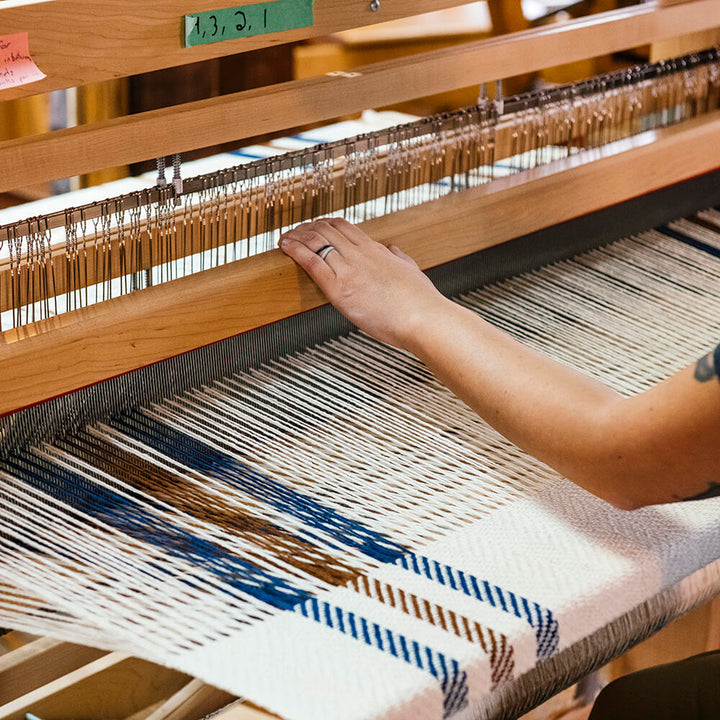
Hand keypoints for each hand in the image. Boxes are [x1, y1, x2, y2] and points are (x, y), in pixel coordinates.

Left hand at [279, 218, 449, 348]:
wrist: (423, 319)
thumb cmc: (420, 301)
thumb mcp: (411, 270)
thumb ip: (399, 258)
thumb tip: (393, 250)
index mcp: (376, 250)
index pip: (344, 227)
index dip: (325, 224)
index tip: (314, 227)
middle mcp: (360, 254)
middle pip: (326, 230)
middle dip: (306, 229)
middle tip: (295, 232)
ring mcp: (349, 270)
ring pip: (315, 242)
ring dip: (296, 237)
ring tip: (284, 238)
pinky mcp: (340, 289)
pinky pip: (312, 262)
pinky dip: (295, 251)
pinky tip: (284, 247)